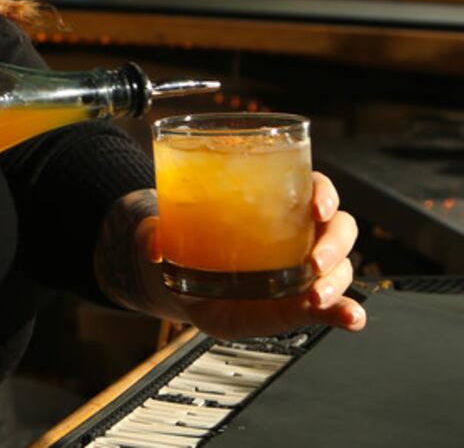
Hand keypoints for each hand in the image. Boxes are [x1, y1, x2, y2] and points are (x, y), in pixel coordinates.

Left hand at [139, 172, 364, 338]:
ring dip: (338, 280)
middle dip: (335, 243)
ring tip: (318, 297)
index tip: (316, 206)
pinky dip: (349, 312)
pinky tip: (351, 318)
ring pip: (342, 267)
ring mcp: (306, 271)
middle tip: (313, 261)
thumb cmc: (190, 249)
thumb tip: (152, 246)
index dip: (323, 192)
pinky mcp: (303, 305)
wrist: (189, 291)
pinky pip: (336, 306)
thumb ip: (157, 235)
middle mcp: (299, 234)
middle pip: (339, 227)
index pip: (313, 186)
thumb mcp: (171, 234)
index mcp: (276, 204)